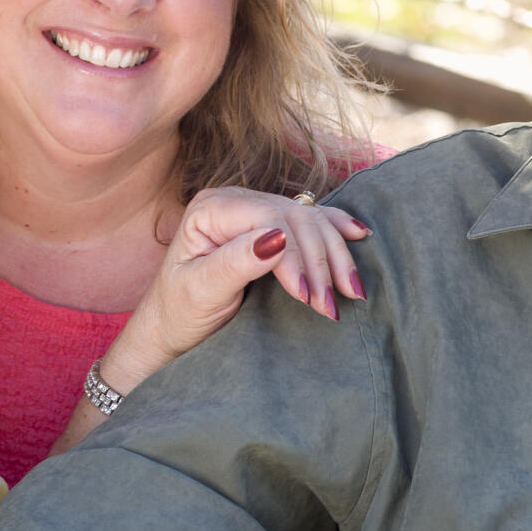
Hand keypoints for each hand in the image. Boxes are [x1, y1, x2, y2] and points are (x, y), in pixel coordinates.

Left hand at [101, 187, 369, 394]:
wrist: (171, 330)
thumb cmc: (178, 313)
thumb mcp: (200, 292)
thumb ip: (235, 262)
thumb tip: (277, 237)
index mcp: (210, 208)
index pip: (268, 219)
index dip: (294, 256)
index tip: (308, 298)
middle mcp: (234, 201)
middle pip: (294, 217)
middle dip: (320, 262)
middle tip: (331, 307)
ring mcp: (255, 210)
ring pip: (310, 219)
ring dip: (335, 255)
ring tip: (351, 294)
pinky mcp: (271, 225)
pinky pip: (312, 220)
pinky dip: (337, 230)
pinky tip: (360, 235)